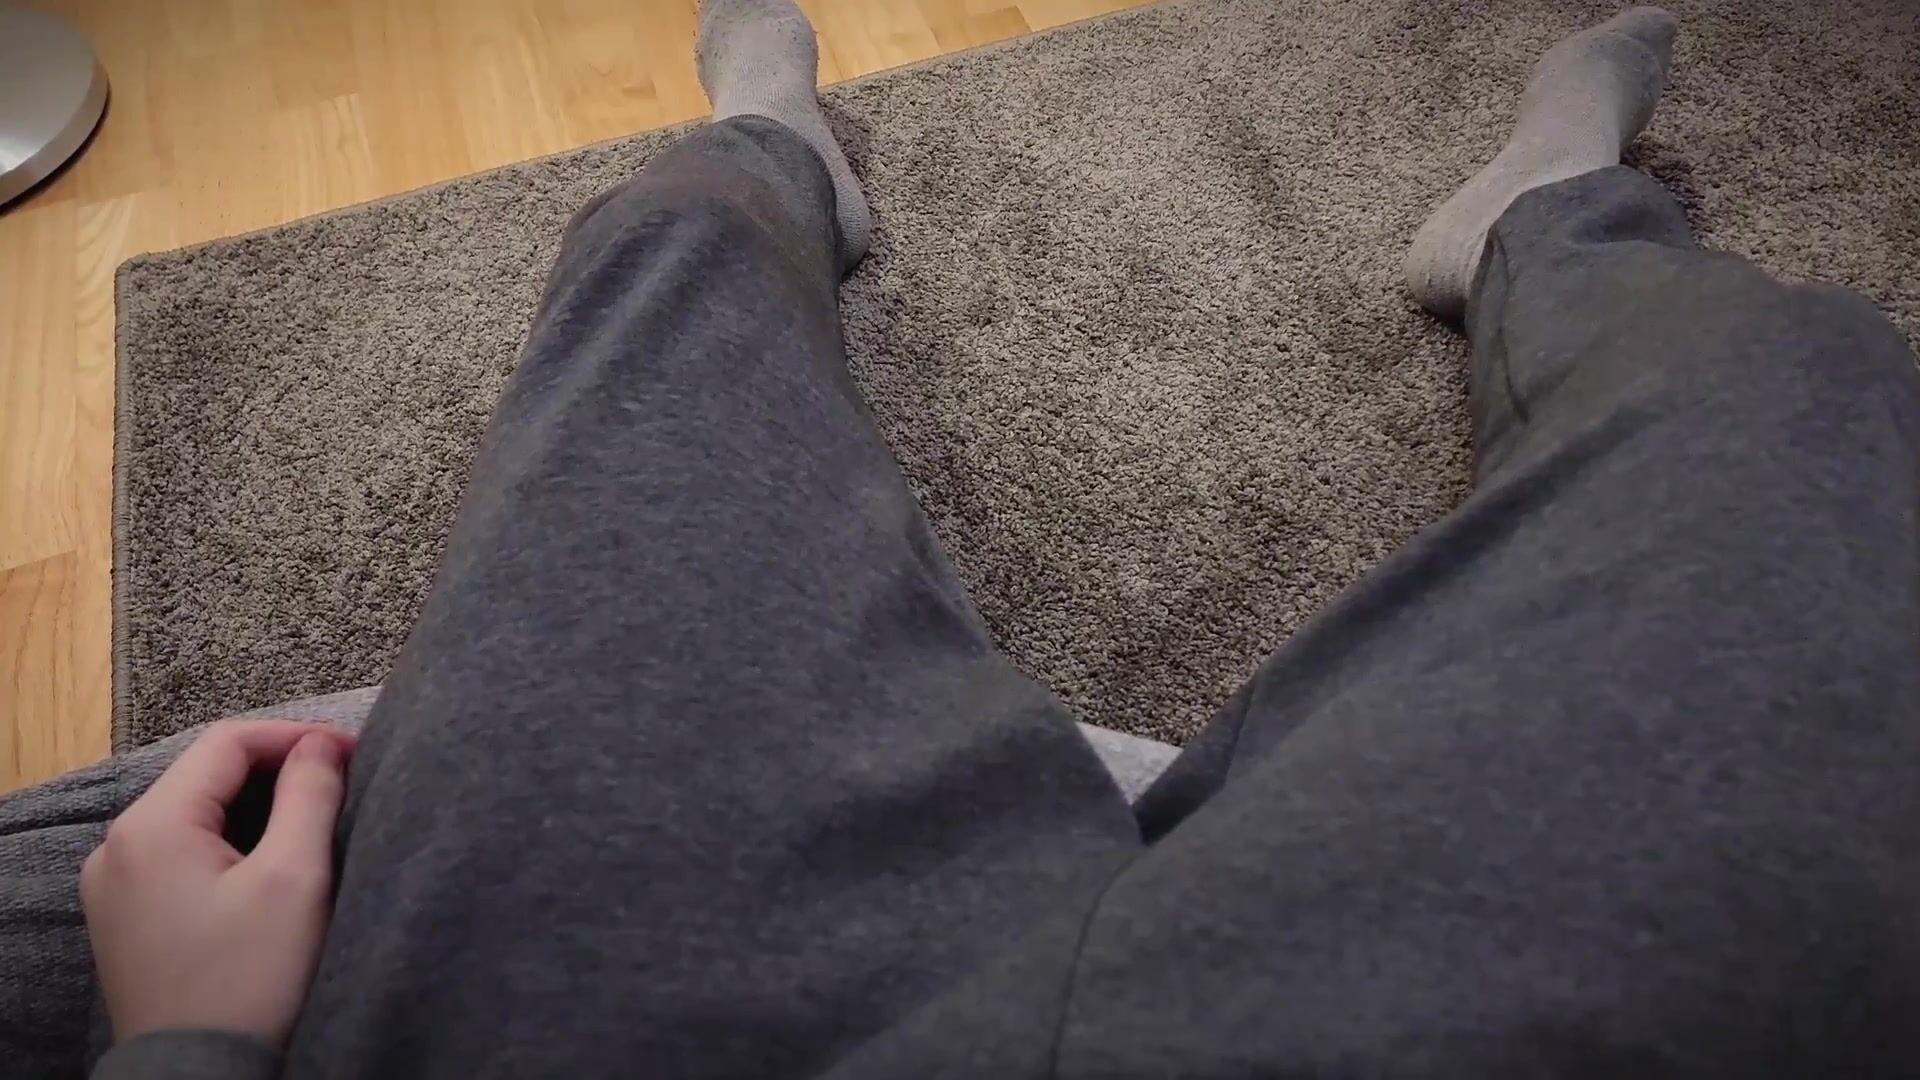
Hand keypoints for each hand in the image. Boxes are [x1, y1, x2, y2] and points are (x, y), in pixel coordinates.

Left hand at [81, 720, 357, 1049]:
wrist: (199, 1078)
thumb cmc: (251, 978)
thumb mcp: (295, 878)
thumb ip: (310, 795)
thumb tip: (322, 743)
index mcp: (151, 827)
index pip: (227, 742)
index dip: (295, 737)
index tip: (352, 752)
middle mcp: (117, 848)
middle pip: (206, 777)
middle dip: (276, 771)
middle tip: (339, 784)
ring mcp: (113, 886)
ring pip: (193, 816)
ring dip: (254, 808)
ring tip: (312, 822)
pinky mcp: (124, 920)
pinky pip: (177, 855)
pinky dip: (226, 844)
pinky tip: (267, 865)